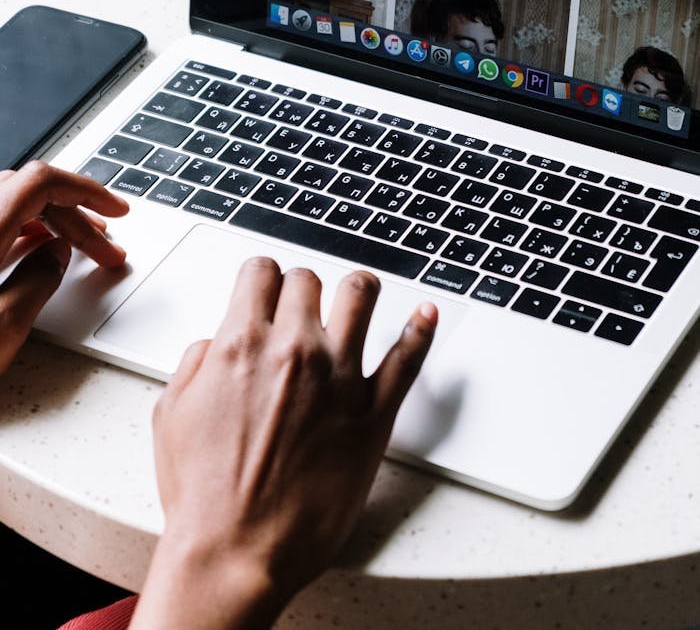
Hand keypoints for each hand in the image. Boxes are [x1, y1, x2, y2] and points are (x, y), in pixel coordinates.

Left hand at [0, 160, 129, 372]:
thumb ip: (36, 282)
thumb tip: (55, 255)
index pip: (41, 182)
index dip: (86, 190)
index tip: (114, 210)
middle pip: (26, 193)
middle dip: (73, 215)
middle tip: (107, 248)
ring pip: (5, 206)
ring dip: (46, 221)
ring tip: (78, 248)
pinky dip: (17, 230)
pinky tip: (34, 254)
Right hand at [133, 257, 437, 629]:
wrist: (236, 552)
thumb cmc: (203, 495)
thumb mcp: (172, 413)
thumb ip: (195, 362)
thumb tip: (215, 343)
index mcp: (242, 344)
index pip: (262, 271)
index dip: (263, 278)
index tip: (268, 288)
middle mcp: (294, 350)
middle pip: (309, 279)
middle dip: (302, 290)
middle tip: (302, 308)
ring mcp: (339, 378)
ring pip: (361, 295)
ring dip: (356, 291)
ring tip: (357, 297)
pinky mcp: (373, 413)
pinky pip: (408, 357)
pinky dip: (421, 329)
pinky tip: (425, 315)